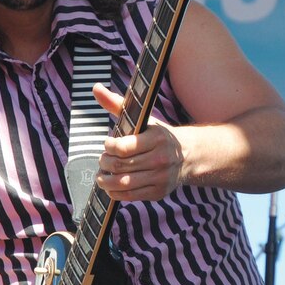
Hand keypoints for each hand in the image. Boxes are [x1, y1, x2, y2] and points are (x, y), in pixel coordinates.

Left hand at [93, 83, 183, 200]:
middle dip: (105, 163)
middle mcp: (160, 159)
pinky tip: (111, 186)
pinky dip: (115, 193)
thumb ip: (117, 104)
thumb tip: (95, 87)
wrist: (188, 156)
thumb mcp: (142, 118)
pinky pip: (130, 196)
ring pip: (123, 183)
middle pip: (121, 165)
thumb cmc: (158, 135)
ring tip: (102, 175)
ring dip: (106, 180)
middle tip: (102, 160)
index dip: (109, 146)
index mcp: (156, 138)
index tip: (108, 143)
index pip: (124, 148)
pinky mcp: (159, 192)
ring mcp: (160, 177)